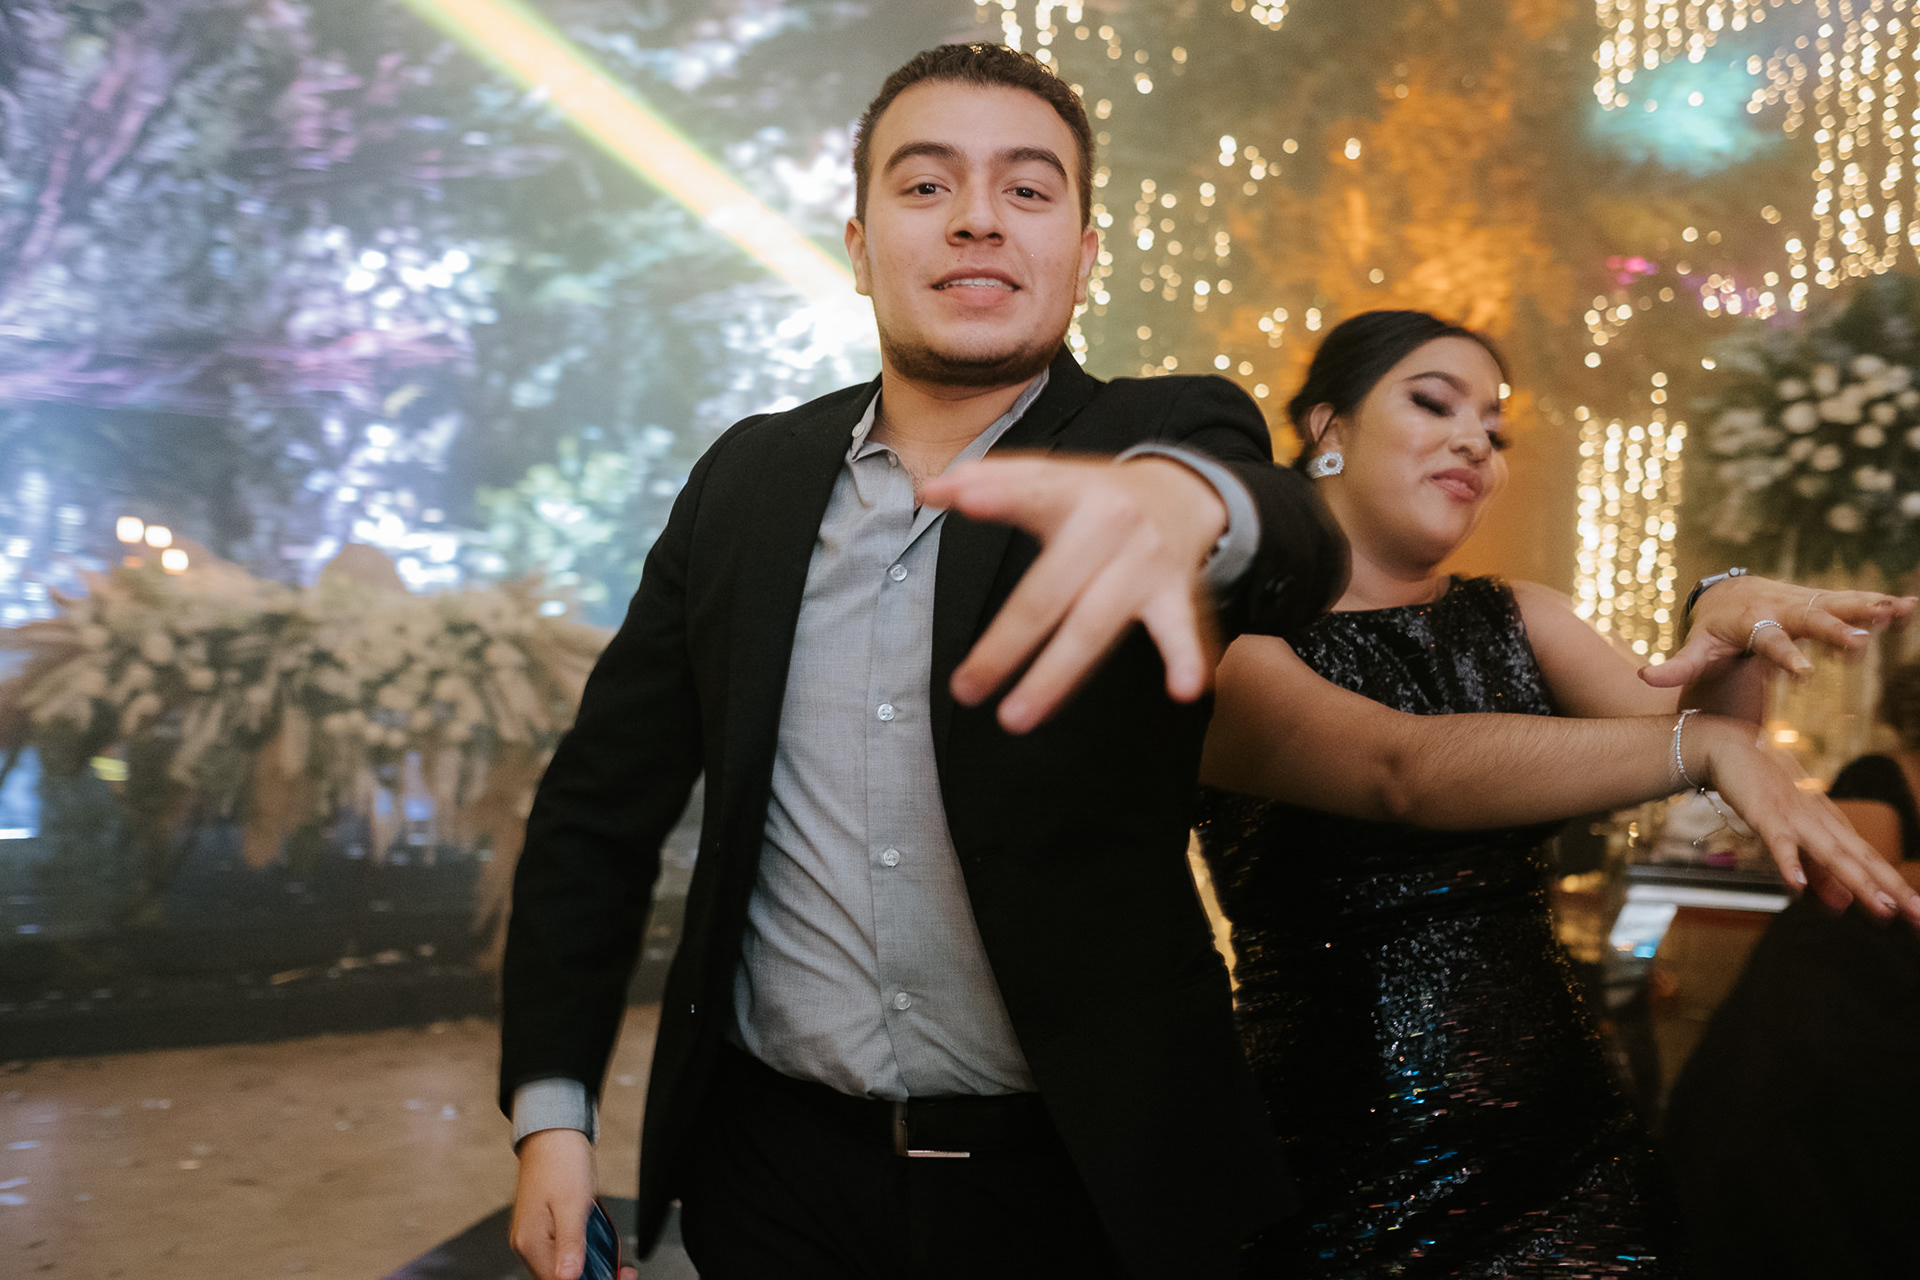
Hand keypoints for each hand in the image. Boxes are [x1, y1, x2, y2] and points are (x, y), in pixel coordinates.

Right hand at [510, 1129, 635, 1279]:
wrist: (553, 1134)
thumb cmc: (561, 1162)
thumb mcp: (573, 1204)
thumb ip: (571, 1244)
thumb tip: (568, 1278)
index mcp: (531, 1242)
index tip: (618, 1276)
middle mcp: (527, 1244)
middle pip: (560, 1278)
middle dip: (593, 1276)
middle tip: (623, 1271)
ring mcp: (533, 1237)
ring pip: (563, 1268)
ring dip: (589, 1268)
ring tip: (617, 1263)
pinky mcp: (542, 1229)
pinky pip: (562, 1253)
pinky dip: (582, 1254)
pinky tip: (599, 1246)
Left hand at [921, 454, 1227, 733]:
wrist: (1183, 494)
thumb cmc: (1098, 496)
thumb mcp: (1049, 478)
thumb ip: (991, 483)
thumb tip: (929, 491)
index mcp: (1071, 491)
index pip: (1029, 493)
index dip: (997, 495)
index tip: (962, 499)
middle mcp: (1110, 525)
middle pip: (1047, 593)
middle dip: (1004, 646)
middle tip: (965, 688)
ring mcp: (1143, 563)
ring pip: (1093, 627)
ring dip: (1055, 677)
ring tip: (1015, 717)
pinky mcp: (1175, 594)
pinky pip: (1178, 630)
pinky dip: (1185, 659)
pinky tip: (1183, 690)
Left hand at [1643, 574, 1914, 688]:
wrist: (1728, 594)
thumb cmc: (1712, 630)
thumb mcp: (1695, 648)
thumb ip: (1677, 666)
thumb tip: (1644, 677)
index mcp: (1752, 623)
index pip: (1769, 642)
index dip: (1785, 657)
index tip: (1804, 674)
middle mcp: (1782, 609)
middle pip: (1810, 619)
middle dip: (1834, 630)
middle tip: (1859, 642)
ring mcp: (1804, 602)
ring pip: (1837, 604)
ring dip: (1867, 607)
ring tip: (1899, 611)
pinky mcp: (1821, 601)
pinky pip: (1853, 600)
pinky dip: (1881, 602)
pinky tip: (1910, 607)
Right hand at [1694, 714, 1919, 925]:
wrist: (1734, 747)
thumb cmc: (1766, 789)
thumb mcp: (1797, 832)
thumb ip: (1817, 870)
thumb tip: (1842, 905)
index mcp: (1832, 825)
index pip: (1871, 861)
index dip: (1897, 887)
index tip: (1918, 913)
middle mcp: (1822, 822)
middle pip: (1862, 859)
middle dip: (1892, 888)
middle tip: (1917, 916)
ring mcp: (1796, 818)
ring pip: (1832, 853)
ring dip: (1858, 881)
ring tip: (1882, 908)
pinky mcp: (1766, 815)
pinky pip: (1780, 842)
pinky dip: (1789, 863)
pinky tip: (1796, 886)